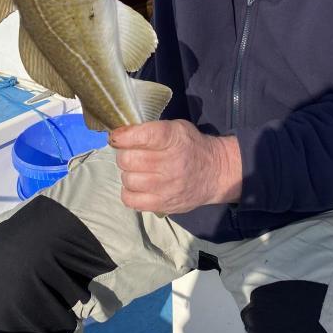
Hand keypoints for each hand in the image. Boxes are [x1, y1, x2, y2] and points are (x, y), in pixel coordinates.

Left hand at [110, 120, 241, 214]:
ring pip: (127, 179)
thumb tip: (120, 135)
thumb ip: (151, 129)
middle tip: (132, 154)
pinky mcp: (163, 204)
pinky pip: (130, 200)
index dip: (123, 136)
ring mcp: (166, 186)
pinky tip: (138, 185)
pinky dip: (129, 192)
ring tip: (138, 170)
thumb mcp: (177, 128)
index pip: (142, 136)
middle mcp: (170, 163)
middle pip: (128, 159)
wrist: (216, 172)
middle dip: (124, 154)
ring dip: (128, 173)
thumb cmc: (191, 145)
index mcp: (173, 138)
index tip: (117, 137)